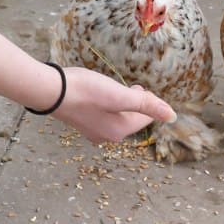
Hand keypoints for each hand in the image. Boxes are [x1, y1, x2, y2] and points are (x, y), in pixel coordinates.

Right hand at [52, 68, 175, 144]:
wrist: (51, 91)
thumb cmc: (86, 92)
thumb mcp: (119, 95)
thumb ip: (147, 105)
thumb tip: (173, 116)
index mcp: (120, 131)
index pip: (145, 117)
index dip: (147, 101)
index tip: (141, 87)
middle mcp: (107, 136)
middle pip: (131, 118)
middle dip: (135, 103)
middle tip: (134, 87)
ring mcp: (92, 130)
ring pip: (116, 116)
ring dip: (120, 102)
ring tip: (117, 88)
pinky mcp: (81, 122)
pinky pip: (102, 114)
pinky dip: (106, 104)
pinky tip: (98, 93)